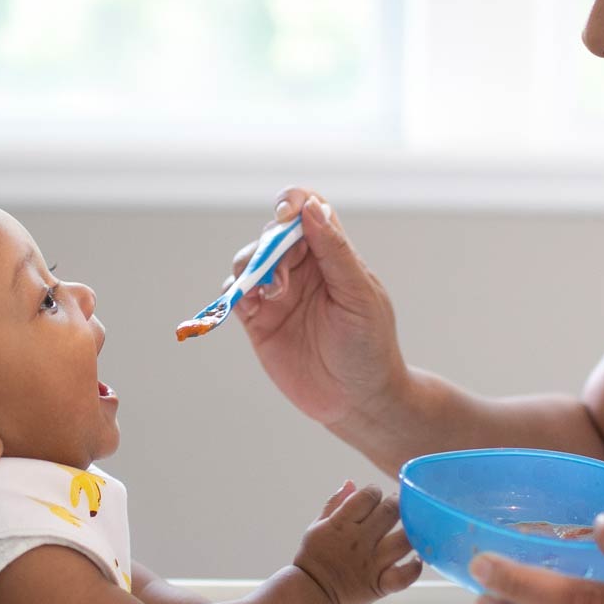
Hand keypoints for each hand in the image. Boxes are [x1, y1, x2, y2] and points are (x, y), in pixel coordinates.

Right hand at [228, 188, 408, 425]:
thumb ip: (335, 252)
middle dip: (270, 246)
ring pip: (248, 261)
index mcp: (332, 255)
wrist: (357, 400)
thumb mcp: (359, 296)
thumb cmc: (369, 345)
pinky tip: (249, 304)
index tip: (285, 214)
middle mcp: (302, 269)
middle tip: (283, 277)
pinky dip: (234, 293)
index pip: (307, 211)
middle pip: (271, 234)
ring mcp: (278, 294)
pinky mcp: (259, 321)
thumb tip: (313, 208)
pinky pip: (236, 296)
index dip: (293, 203)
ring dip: (251, 268)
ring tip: (272, 294)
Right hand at [292, 481, 423, 603]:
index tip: (375, 495)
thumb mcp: (316, 526)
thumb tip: (351, 483)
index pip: (367, 496)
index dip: (374, 491)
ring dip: (413, 530)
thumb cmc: (313, 558)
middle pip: (390, 512)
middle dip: (396, 503)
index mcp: (341, 524)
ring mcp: (372, 563)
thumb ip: (334, 504)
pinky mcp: (380, 584)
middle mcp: (359, 541)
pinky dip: (415, 567)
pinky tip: (417, 558)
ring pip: (404, 540)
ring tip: (412, 527)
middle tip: (396, 506)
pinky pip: (405, 576)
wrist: (311, 594)